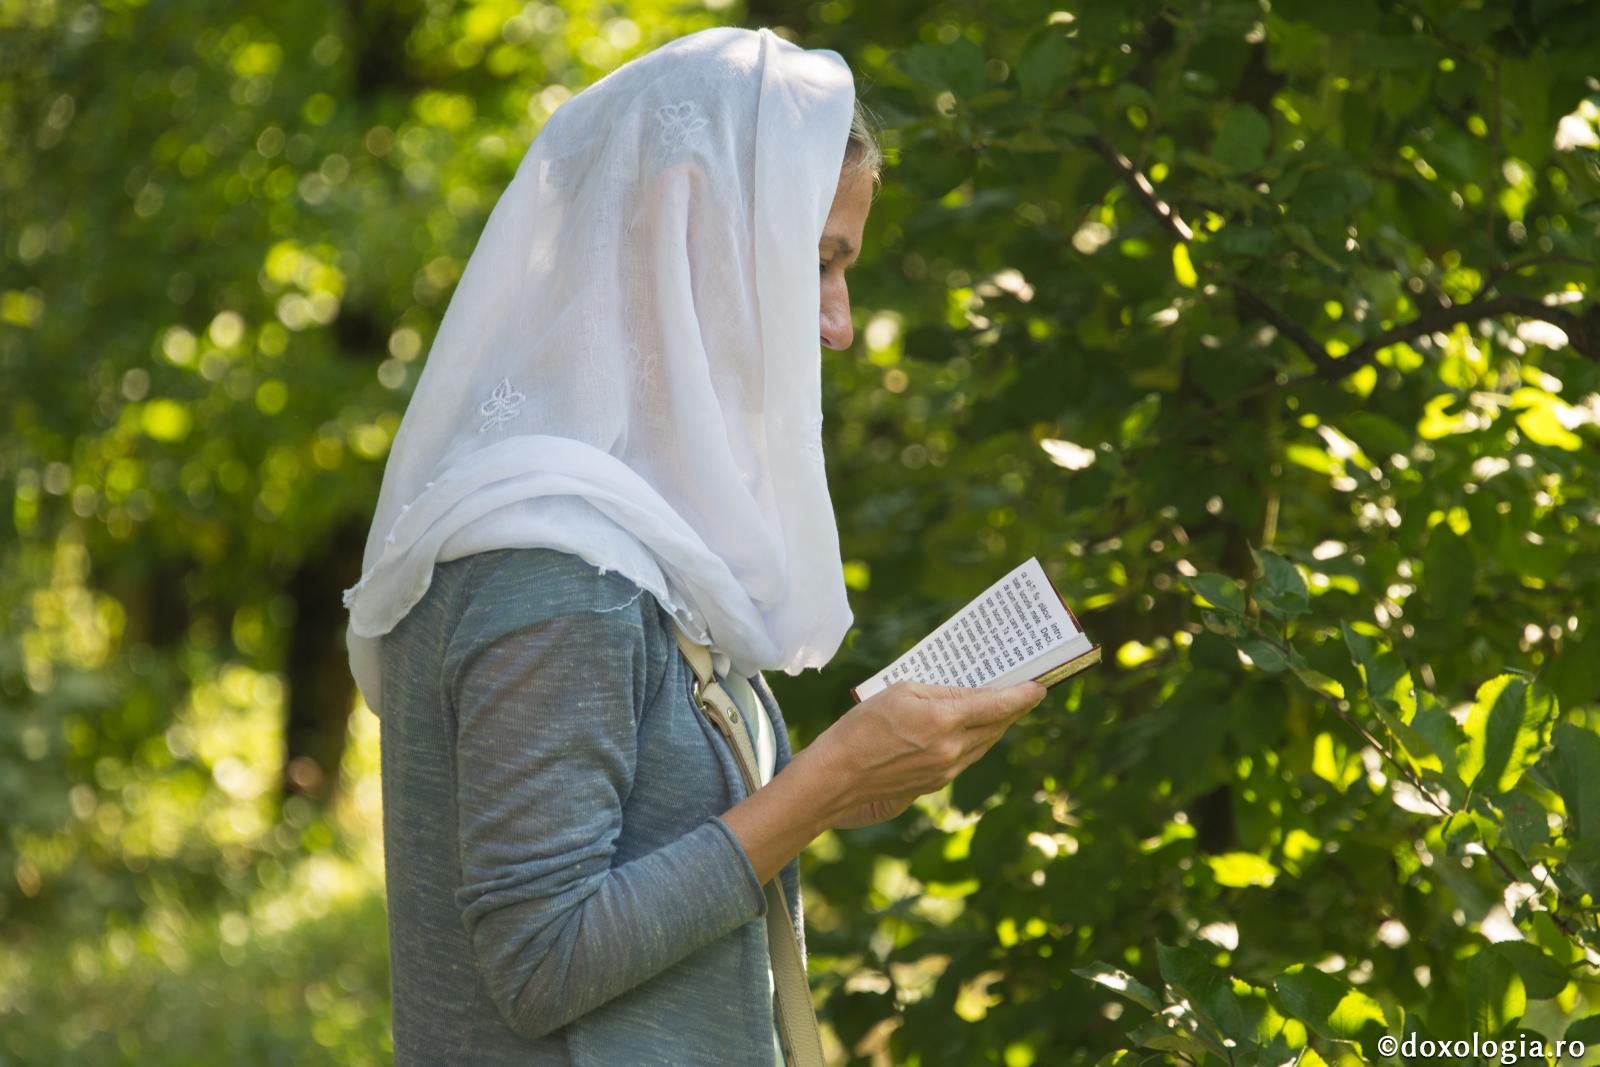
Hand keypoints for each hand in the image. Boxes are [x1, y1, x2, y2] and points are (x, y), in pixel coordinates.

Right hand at [797, 679, 1047, 829]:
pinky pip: (965, 758)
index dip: (1022, 696)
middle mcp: (952, 750)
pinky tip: (967, 731)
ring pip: (983, 745)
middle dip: (1011, 709)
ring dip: (993, 726)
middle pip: (996, 727)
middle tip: (1022, 692)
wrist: (837, 777)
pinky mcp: (935, 784)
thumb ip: (940, 692)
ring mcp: (946, 771)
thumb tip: (968, 696)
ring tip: (997, 708)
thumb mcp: (901, 692)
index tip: (1040, 687)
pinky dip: (972, 741)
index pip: (997, 706)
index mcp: (945, 721)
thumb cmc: (862, 727)